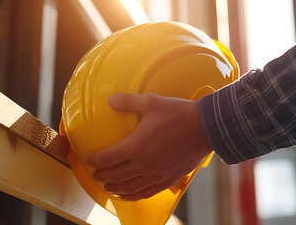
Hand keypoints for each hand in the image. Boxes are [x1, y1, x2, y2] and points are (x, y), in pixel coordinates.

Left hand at [86, 93, 212, 200]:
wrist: (206, 129)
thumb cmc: (178, 115)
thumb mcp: (151, 103)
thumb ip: (128, 102)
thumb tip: (110, 100)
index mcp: (136, 147)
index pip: (107, 158)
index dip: (95, 160)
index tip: (89, 159)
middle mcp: (143, 165)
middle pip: (115, 176)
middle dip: (102, 176)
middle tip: (96, 174)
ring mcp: (156, 175)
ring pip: (129, 188)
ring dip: (115, 189)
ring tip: (108, 187)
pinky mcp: (168, 180)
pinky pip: (146, 193)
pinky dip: (133, 196)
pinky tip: (128, 195)